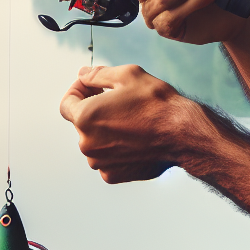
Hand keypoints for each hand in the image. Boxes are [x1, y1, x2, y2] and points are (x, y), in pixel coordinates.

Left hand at [59, 64, 205, 183]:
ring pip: (94, 142)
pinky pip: (106, 158)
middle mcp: (87, 144)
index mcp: (85, 118)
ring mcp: (100, 162)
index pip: (66, 103)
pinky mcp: (113, 175)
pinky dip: (115, 148)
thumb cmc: (157, 104)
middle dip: (95, 110)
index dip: (78, 91)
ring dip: (105, 130)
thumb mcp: (127, 75)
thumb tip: (83, 76)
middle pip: (81, 123)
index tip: (91, 87)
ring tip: (130, 120)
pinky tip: (135, 138)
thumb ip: (97, 75)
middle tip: (118, 101)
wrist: (182, 135)